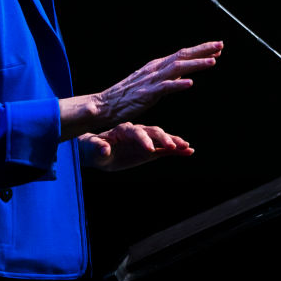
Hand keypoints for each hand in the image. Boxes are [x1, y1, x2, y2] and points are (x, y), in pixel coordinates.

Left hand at [79, 123, 193, 171]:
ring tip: (186, 147)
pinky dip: (176, 150)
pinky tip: (188, 152)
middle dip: (163, 139)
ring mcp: (144, 140)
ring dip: (174, 142)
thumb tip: (104, 149)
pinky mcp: (149, 150)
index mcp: (123, 129)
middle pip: (153, 132)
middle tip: (173, 146)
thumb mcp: (92, 148)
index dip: (143, 140)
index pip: (136, 132)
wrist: (96, 151)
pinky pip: (164, 149)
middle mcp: (136, 132)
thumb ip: (99, 147)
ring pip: (162, 139)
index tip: (149, 150)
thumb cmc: (92, 148)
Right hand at [95, 41, 222, 125]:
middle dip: (203, 50)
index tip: (218, 46)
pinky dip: (178, 84)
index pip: (181, 54)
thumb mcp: (150, 82)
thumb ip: (167, 77)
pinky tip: (191, 83)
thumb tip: (185, 72)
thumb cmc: (126, 96)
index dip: (200, 50)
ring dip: (196, 64)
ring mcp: (151, 81)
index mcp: (156, 66)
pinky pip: (164, 88)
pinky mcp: (146, 94)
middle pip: (182, 56)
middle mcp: (155, 69)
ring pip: (177, 69)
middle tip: (221, 45)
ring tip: (213, 61)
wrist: (104, 105)